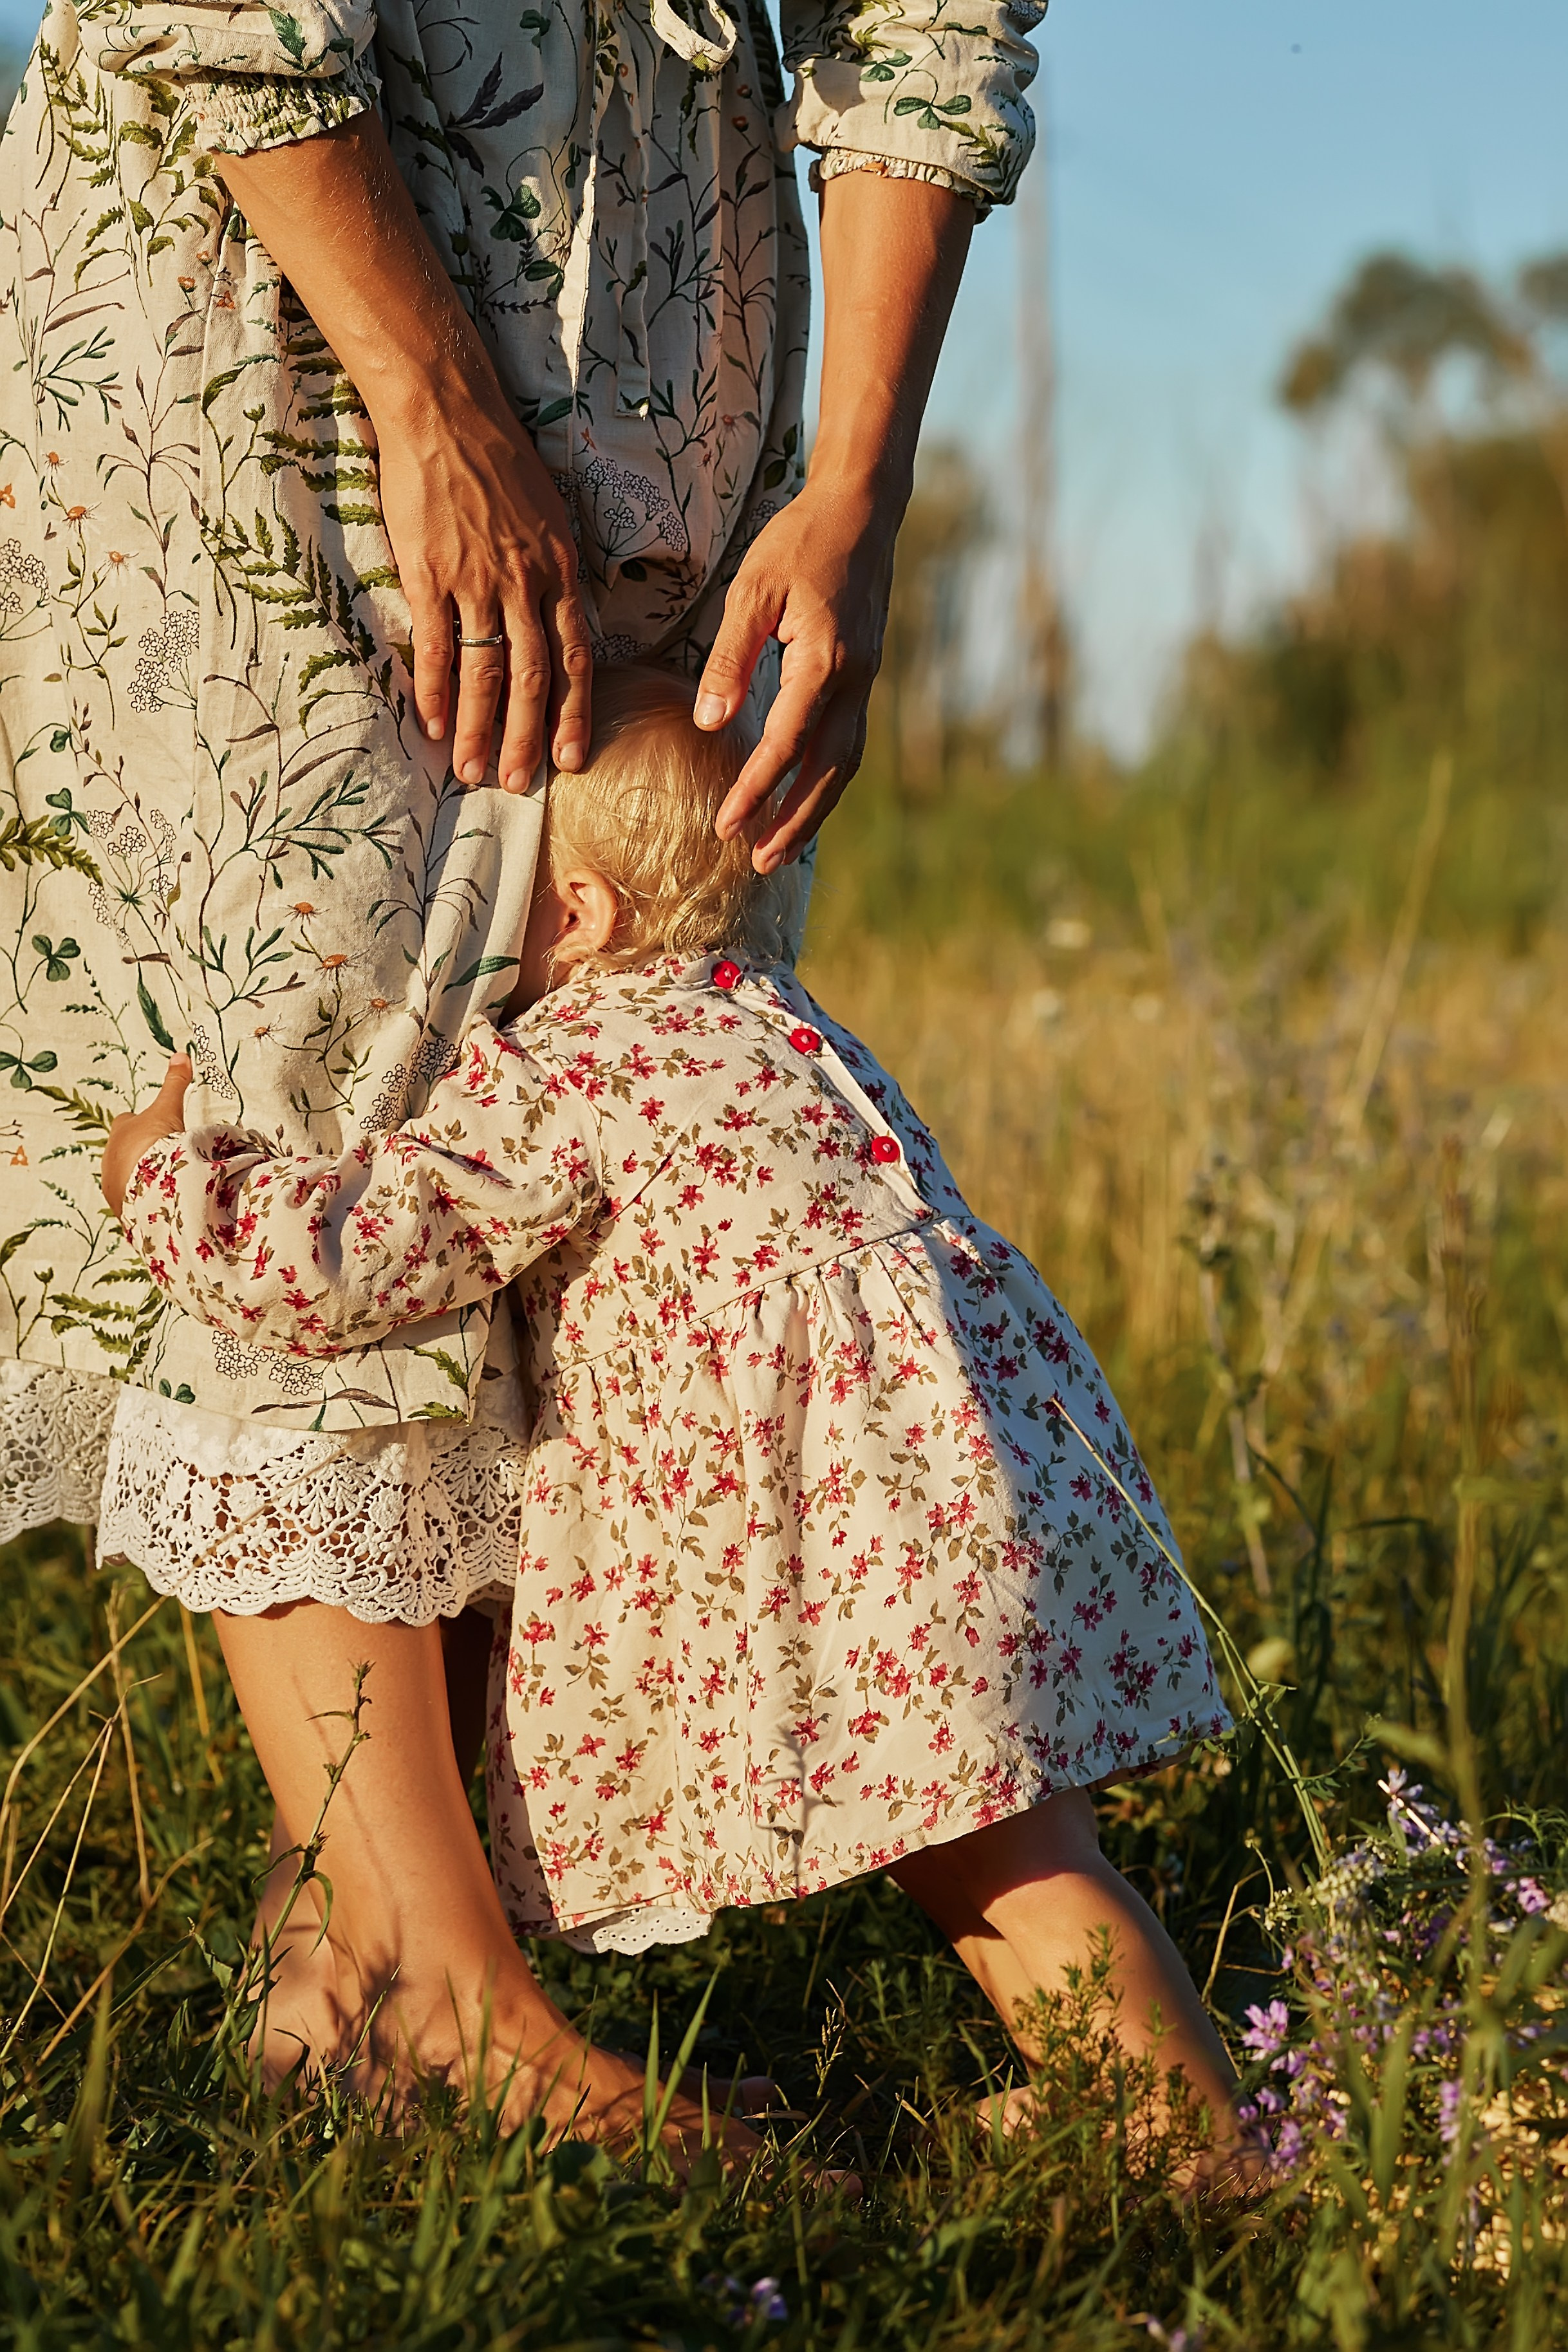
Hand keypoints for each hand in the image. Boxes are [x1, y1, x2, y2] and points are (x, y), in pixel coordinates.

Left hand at [103, 1056, 190, 1218]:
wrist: (152, 1185)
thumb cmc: (155, 1144)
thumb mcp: (168, 1108)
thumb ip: (174, 1083)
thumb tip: (180, 1056)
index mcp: (121, 1130)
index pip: (126, 1121)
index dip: (141, 1124)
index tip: (155, 1129)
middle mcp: (111, 1156)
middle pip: (123, 1150)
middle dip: (139, 1153)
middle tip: (162, 1157)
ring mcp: (113, 1182)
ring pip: (125, 1175)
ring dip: (139, 1177)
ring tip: (162, 1181)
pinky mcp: (119, 1204)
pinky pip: (129, 1199)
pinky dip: (141, 1199)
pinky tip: (157, 1199)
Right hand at [215, 117, 593, 789]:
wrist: (446, 411)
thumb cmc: (498, 460)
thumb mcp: (550, 515)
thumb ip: (554, 572)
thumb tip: (557, 620)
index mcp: (560, 570)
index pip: (576, 656)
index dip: (574, 712)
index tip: (571, 758)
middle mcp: (526, 583)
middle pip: (534, 677)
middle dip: (529, 739)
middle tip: (520, 786)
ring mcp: (478, 580)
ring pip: (486, 671)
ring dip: (481, 729)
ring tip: (474, 773)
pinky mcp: (430, 573)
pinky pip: (437, 645)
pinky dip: (437, 690)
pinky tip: (435, 725)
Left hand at [698, 477, 894, 871]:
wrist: (862, 511)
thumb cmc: (799, 541)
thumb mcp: (752, 590)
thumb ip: (730, 659)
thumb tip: (711, 724)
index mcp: (823, 660)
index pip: (785, 743)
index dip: (754, 789)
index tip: (724, 826)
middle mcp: (854, 680)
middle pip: (826, 771)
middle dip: (794, 821)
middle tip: (760, 862)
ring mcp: (866, 682)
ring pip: (844, 764)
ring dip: (814, 811)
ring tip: (780, 849)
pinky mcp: (865, 678)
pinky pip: (847, 743)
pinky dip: (826, 781)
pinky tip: (802, 801)